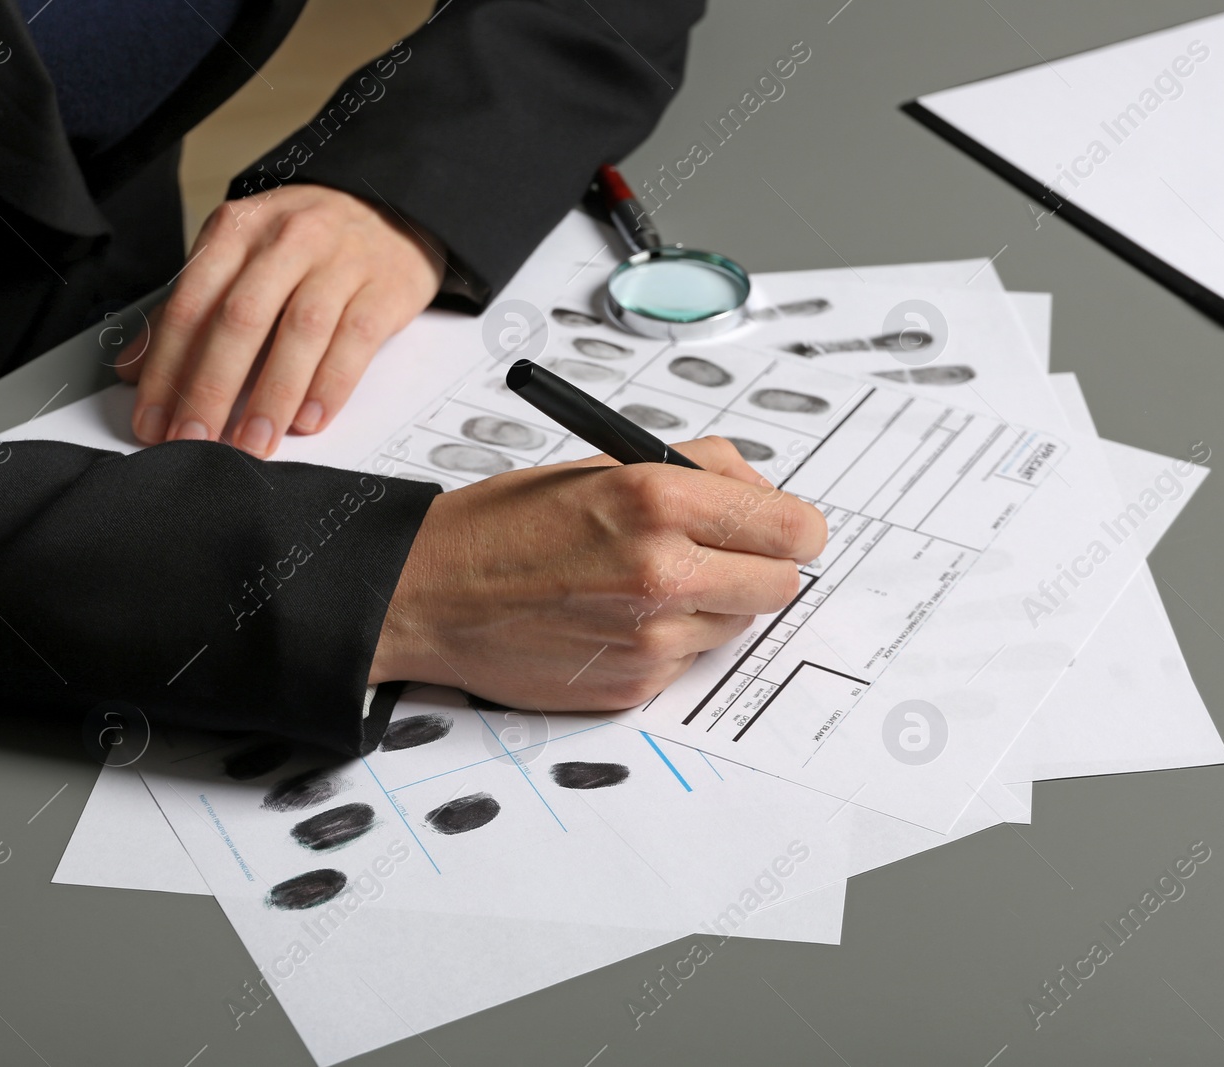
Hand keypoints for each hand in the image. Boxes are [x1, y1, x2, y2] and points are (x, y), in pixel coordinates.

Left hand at [120, 184, 445, 456]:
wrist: (389, 209)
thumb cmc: (308, 244)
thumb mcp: (243, 259)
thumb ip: (192, 311)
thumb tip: (135, 369)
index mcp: (237, 231)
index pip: (191, 304)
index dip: (167, 368)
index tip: (154, 420)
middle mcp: (287, 240)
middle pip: (240, 319)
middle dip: (212, 387)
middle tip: (195, 439)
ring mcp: (340, 262)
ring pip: (300, 332)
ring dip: (272, 396)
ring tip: (253, 442)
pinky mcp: (385, 289)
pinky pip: (354, 341)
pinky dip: (330, 386)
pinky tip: (310, 419)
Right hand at [369, 437, 828, 709]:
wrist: (429, 594)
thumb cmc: (509, 524)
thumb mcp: (606, 462)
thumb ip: (701, 469)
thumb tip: (769, 498)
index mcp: (658, 500)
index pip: (791, 529)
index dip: (794, 529)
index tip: (785, 531)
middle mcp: (662, 572)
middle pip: (780, 586)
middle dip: (758, 568)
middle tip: (719, 556)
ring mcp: (650, 638)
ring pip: (736, 626)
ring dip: (710, 606)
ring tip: (646, 583)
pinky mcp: (634, 685)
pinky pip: (689, 661)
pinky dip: (670, 641)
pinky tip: (616, 619)